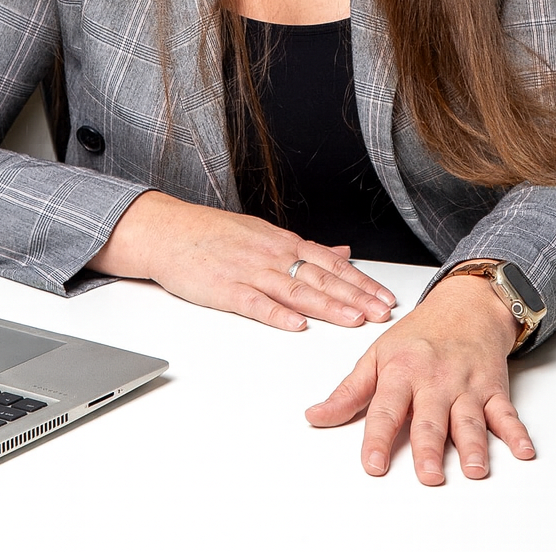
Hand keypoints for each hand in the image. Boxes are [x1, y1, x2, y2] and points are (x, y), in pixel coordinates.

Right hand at [88, 191, 396, 331]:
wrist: (169, 231)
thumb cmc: (215, 234)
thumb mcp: (265, 233)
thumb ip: (306, 247)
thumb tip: (343, 252)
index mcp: (283, 242)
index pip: (331, 263)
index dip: (361, 281)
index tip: (386, 297)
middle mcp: (272, 254)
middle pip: (320, 277)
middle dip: (355, 296)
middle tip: (382, 312)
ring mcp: (249, 271)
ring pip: (295, 290)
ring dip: (327, 306)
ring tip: (354, 320)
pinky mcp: (225, 289)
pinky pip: (255, 303)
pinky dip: (277, 314)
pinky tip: (296, 325)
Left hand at [305, 272, 535, 484]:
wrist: (465, 304)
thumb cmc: (418, 336)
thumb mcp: (377, 355)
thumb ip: (349, 391)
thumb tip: (314, 417)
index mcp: (402, 371)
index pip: (386, 409)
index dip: (378, 438)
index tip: (373, 466)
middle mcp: (434, 380)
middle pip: (431, 419)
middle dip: (430, 448)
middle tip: (429, 477)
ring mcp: (466, 385)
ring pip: (469, 419)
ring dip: (474, 446)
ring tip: (474, 470)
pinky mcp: (493, 389)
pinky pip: (506, 413)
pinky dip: (517, 432)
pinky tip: (523, 450)